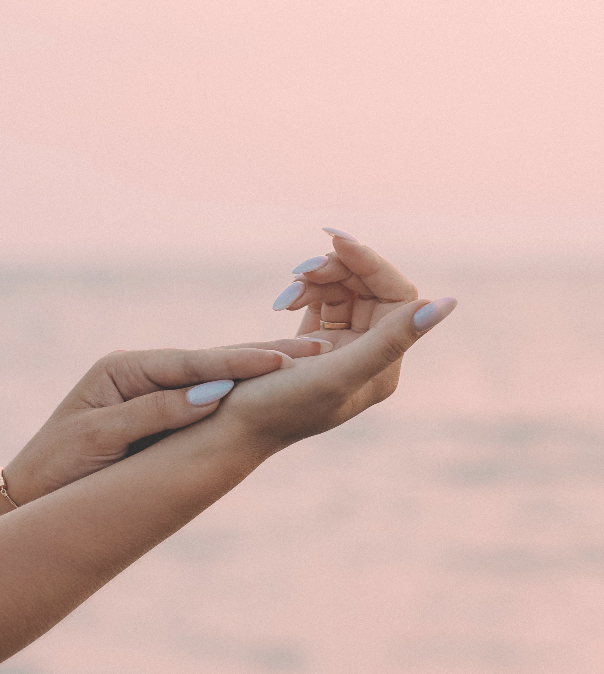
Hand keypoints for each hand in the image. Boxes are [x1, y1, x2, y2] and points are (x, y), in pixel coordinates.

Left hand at [3, 341, 329, 503]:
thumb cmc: (59, 467)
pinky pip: (200, 401)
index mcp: (123, 369)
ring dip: (254, 374)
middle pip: (207, 364)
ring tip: (305, 364)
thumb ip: (155, 412)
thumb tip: (213, 394)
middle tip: (316, 350)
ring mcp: (146, 390)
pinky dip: (234, 396)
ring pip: (209, 380)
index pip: (191, 363)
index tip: (281, 359)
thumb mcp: (102, 436)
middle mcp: (138, 372)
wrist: (29, 494)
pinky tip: (266, 391)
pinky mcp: (152, 412)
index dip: (238, 363)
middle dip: (258, 359)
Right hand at [213, 233, 456, 450]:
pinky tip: (283, 300)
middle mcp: (367, 360)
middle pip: (369, 290)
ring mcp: (339, 353)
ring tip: (286, 290)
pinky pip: (320, 304)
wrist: (226, 430)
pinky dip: (303, 293)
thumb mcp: (336, 373)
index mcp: (382, 368)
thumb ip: (391, 340)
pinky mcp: (311, 348)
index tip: (335, 242)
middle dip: (337, 271)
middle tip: (302, 267)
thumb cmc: (277, 407)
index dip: (369, 263)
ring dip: (316, 280)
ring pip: (343, 293)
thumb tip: (448, 304)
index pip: (396, 297)